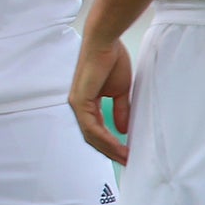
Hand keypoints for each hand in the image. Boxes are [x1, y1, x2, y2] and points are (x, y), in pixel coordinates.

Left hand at [69, 34, 132, 164]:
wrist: (105, 43)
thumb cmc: (112, 60)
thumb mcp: (120, 91)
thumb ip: (120, 110)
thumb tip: (123, 130)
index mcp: (87, 104)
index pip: (97, 131)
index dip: (111, 144)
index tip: (126, 153)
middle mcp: (79, 106)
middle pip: (92, 138)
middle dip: (110, 151)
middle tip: (127, 162)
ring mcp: (77, 104)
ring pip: (91, 136)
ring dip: (109, 149)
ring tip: (126, 158)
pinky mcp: (79, 101)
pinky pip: (91, 126)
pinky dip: (105, 138)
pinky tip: (117, 146)